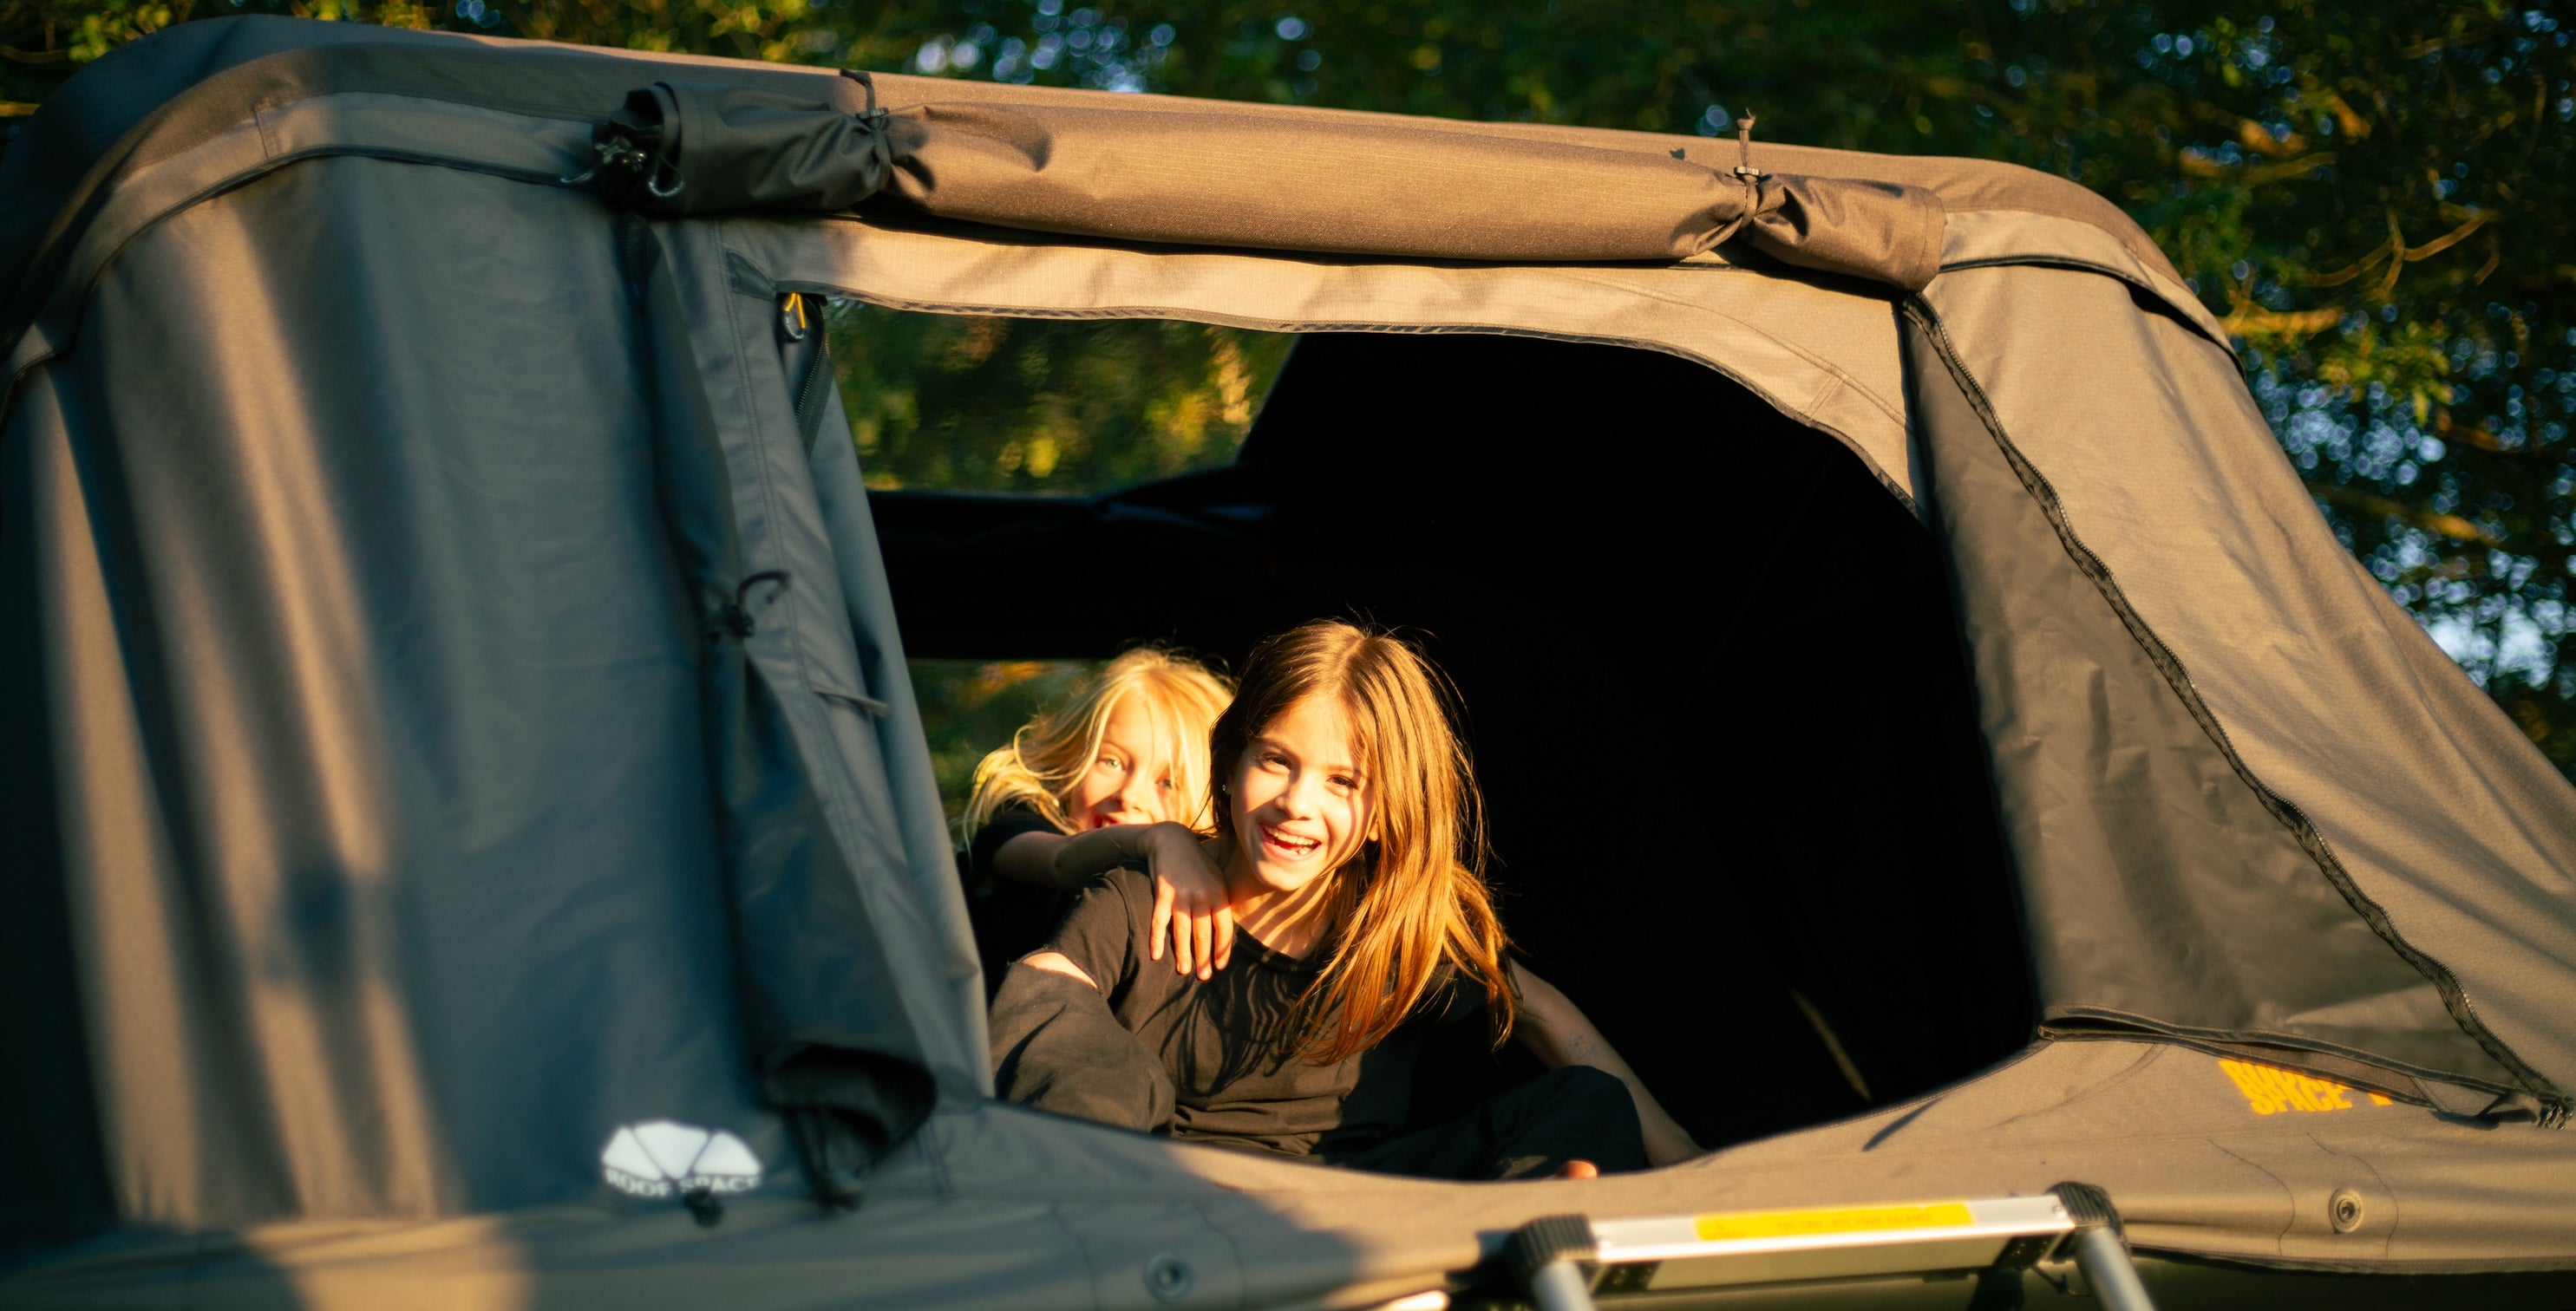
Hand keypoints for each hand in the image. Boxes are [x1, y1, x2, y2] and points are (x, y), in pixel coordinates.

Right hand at [1143, 823, 1232, 978]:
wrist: (1173, 841)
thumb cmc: (1198, 865)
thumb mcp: (1217, 880)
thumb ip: (1220, 904)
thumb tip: (1223, 935)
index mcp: (1219, 895)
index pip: (1224, 929)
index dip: (1222, 950)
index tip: (1219, 966)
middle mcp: (1202, 896)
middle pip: (1203, 934)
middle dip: (1203, 958)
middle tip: (1202, 977)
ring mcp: (1181, 895)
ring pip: (1183, 932)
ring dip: (1183, 954)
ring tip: (1183, 971)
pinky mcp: (1162, 894)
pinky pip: (1159, 921)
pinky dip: (1156, 939)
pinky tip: (1155, 955)